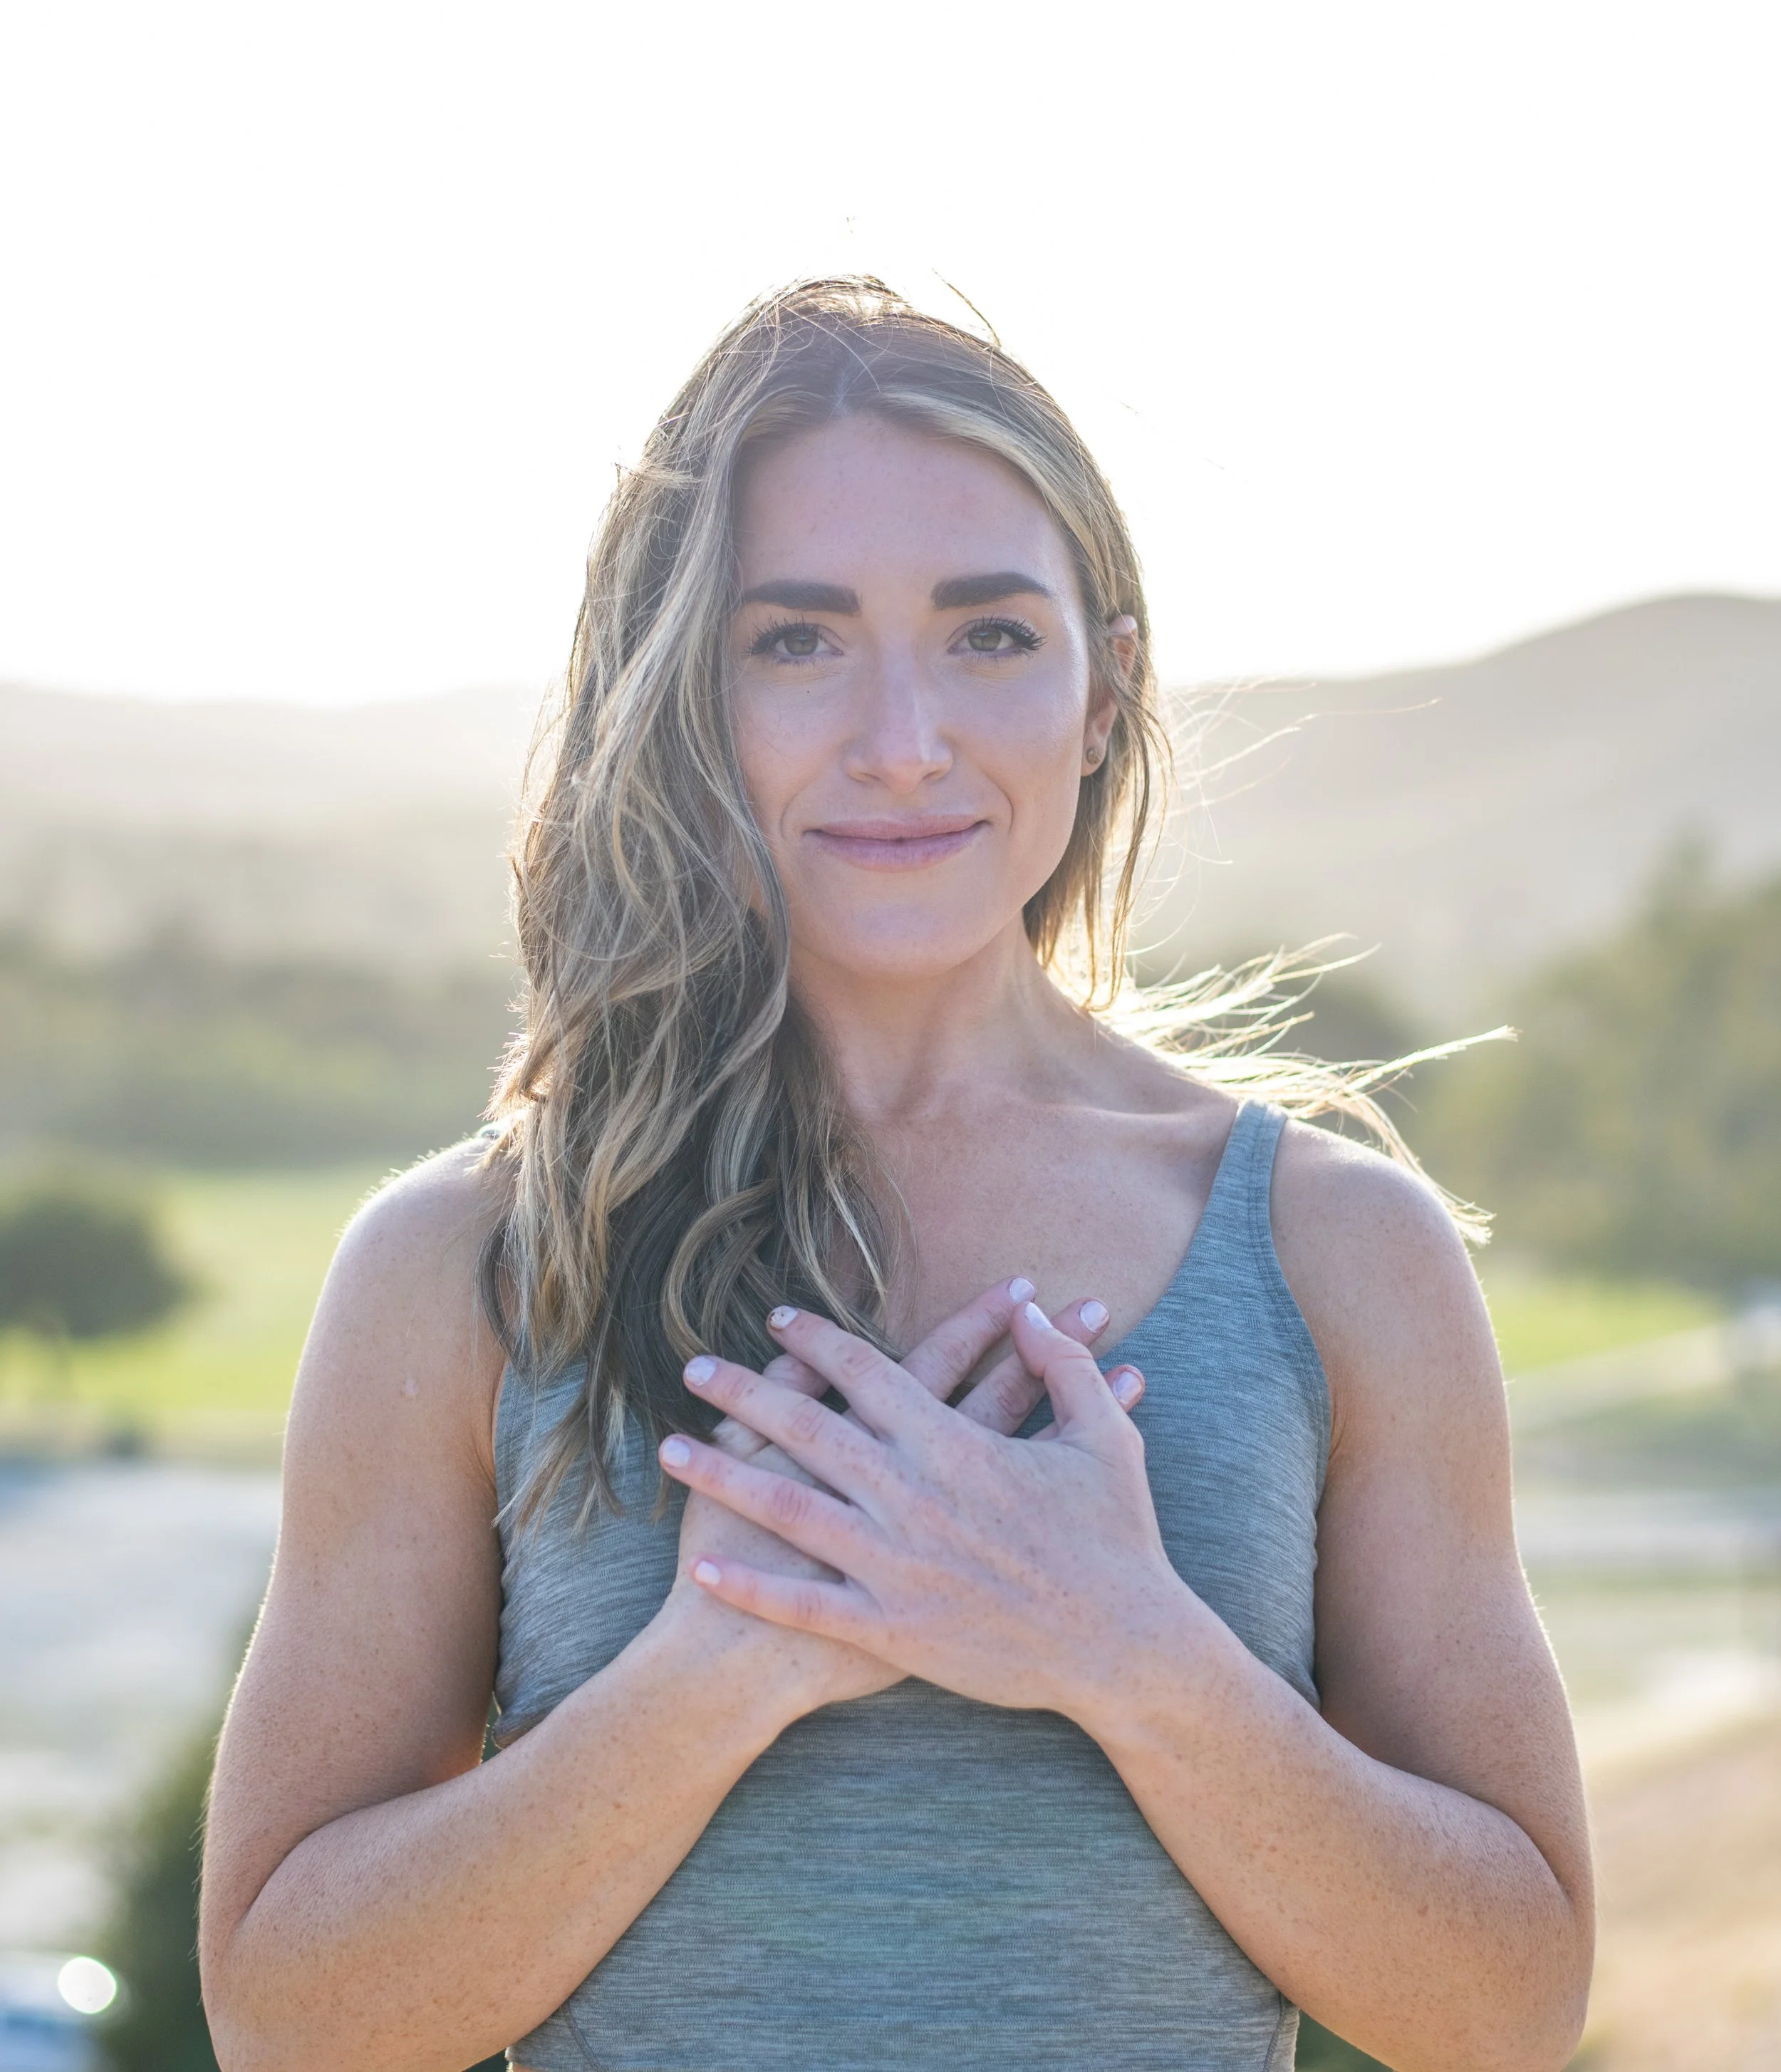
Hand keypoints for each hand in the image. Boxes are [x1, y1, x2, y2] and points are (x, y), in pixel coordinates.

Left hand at [657, 1302, 1187, 1721]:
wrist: (1122, 1647)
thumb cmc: (1117, 1540)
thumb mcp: (1103, 1439)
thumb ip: (1063, 1367)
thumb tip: (1033, 1313)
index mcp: (955, 1444)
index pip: (869, 1374)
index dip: (819, 1341)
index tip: (779, 1318)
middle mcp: (912, 1495)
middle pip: (807, 1427)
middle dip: (744, 1393)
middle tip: (695, 1367)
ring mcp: (894, 1564)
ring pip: (787, 1508)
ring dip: (723, 1475)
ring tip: (671, 1448)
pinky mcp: (890, 1627)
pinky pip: (804, 1603)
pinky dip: (752, 1585)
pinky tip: (704, 1567)